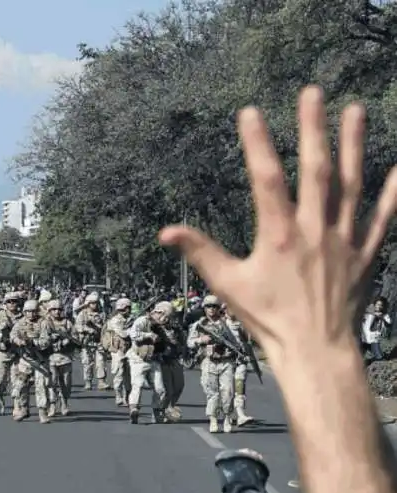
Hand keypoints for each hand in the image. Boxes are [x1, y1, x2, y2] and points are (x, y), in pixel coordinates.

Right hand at [159, 87, 396, 358]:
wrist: (316, 350)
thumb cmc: (268, 319)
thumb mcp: (227, 285)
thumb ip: (200, 252)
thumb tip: (166, 232)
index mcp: (279, 236)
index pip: (266, 180)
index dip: (258, 144)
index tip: (251, 112)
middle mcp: (315, 231)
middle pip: (316, 171)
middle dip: (313, 129)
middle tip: (313, 93)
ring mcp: (344, 240)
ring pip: (351, 185)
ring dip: (353, 146)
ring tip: (355, 110)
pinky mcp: (365, 254)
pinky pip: (382, 218)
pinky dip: (392, 192)